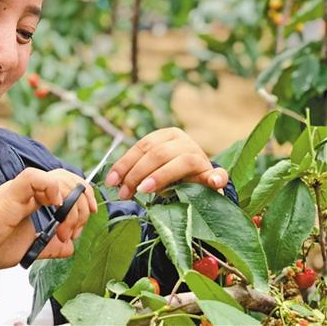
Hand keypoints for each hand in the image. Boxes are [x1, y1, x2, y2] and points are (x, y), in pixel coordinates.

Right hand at [0, 168, 95, 268]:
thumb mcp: (30, 248)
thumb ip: (50, 245)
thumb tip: (70, 248)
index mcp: (32, 200)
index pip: (65, 186)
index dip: (81, 199)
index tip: (86, 220)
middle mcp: (28, 191)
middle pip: (67, 178)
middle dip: (81, 203)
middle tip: (74, 230)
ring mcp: (20, 189)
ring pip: (57, 176)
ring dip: (70, 203)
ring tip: (64, 228)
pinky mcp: (11, 190)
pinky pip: (35, 176)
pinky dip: (52, 187)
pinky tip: (55, 205)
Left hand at [104, 127, 227, 199]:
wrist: (199, 183)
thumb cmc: (169, 174)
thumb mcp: (151, 169)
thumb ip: (136, 171)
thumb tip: (113, 181)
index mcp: (166, 135)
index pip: (142, 146)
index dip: (124, 164)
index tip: (111, 181)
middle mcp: (184, 141)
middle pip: (157, 153)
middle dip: (136, 174)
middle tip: (124, 193)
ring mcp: (200, 156)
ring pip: (181, 161)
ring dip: (160, 176)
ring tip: (144, 190)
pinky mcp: (214, 173)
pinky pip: (218, 174)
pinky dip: (216, 177)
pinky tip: (212, 182)